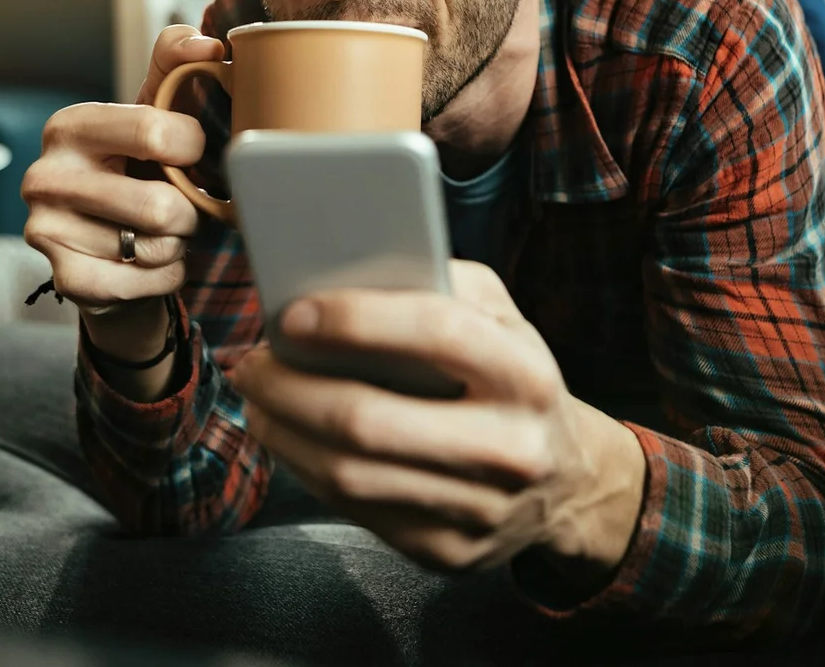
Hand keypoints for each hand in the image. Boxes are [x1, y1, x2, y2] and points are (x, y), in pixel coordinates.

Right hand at [22, 26, 223, 382]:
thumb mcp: (155, 108)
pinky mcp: (63, 278)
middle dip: (188, 212)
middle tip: (179, 206)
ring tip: (160, 233)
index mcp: (69, 126)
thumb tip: (210, 46)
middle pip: (160, 205)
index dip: (194, 150)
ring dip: (176, 245)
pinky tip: (154, 263)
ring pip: (155, 247)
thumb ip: (178, 62)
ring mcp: (46, 231)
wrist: (114, 246)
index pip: (158, 133)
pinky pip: (142, 284)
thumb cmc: (141, 167)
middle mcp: (45, 176)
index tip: (190, 154)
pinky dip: (165, 277)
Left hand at [229, 261, 645, 573]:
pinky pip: (357, 511)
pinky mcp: (450, 553)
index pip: (434, 332)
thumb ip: (443, 284)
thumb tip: (348, 272)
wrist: (571, 482)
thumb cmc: (514, 380)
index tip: (291, 313)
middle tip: (253, 364)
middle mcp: (511, 447)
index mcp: (525, 373)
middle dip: (290, 389)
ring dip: (285, 434)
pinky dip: (309, 471)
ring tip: (259, 399)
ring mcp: (480, 510)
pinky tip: (291, 439)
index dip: (353, 320)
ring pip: (351, 475)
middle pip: (369, 420)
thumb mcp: (504, 318)